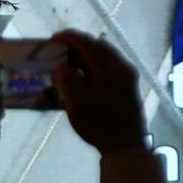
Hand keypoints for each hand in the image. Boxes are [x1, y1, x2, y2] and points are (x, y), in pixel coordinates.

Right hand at [55, 31, 145, 152]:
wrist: (126, 145)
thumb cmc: (100, 124)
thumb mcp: (77, 104)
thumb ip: (67, 80)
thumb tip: (62, 64)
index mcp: (111, 69)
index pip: (89, 44)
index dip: (70, 38)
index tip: (53, 38)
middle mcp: (123, 67)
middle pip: (99, 46)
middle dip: (78, 44)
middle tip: (59, 49)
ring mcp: (128, 76)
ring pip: (105, 55)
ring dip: (87, 54)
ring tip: (68, 61)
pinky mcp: (128, 85)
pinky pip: (109, 65)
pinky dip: (94, 63)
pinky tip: (82, 73)